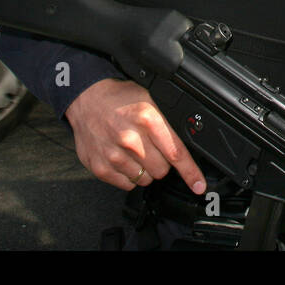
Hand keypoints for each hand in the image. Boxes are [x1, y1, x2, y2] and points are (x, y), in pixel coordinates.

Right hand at [64, 78, 206, 193]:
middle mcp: (131, 139)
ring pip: (145, 179)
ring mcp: (114, 155)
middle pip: (162, 170)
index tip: (198, 186)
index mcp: (147, 119)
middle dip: (161, 162)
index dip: (190, 172)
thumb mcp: (149, 100)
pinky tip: (123, 158)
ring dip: (144, 169)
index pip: (175, 153)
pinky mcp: (101, 167)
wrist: (86, 99)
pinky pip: (127, 184)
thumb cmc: (118, 99)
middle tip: (151, 148)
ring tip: (134, 151)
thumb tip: (185, 145)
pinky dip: (128, 175)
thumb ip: (166, 123)